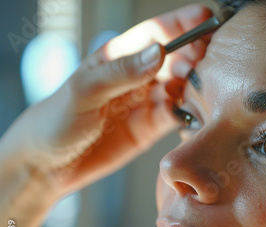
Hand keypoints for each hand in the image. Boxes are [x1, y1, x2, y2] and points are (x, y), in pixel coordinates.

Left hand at [0, 4, 211, 198]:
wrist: (49, 165)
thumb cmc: (57, 119)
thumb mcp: (84, 90)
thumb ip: (122, 72)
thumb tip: (160, 52)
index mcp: (118, 57)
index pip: (155, 33)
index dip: (181, 24)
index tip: (206, 16)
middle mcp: (137, 77)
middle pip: (175, 58)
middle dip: (195, 54)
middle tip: (210, 58)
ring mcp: (147, 102)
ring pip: (182, 86)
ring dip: (197, 83)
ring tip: (208, 85)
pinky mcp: (153, 127)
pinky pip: (179, 115)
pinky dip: (192, 111)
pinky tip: (199, 109)